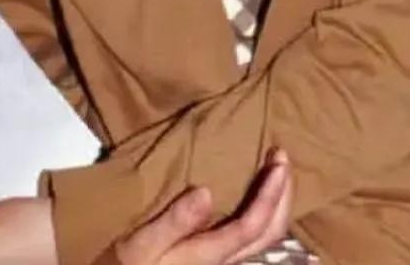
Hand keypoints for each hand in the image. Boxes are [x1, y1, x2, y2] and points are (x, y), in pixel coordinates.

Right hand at [109, 151, 293, 264]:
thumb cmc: (126, 262)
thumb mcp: (140, 244)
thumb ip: (173, 221)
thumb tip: (207, 192)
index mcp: (206, 258)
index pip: (251, 226)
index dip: (271, 194)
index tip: (279, 160)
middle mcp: (222, 263)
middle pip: (269, 235)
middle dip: (284, 195)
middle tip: (282, 156)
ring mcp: (222, 262)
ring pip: (266, 238)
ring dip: (279, 202)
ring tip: (277, 168)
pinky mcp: (217, 257)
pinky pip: (254, 235)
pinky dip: (266, 209)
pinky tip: (262, 191)